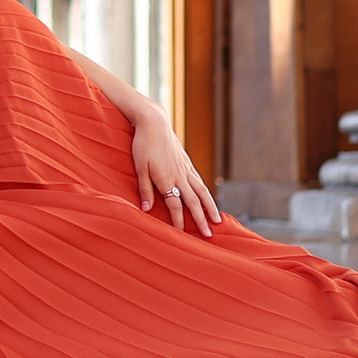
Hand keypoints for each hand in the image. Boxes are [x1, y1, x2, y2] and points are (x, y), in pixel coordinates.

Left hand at [131, 111, 218, 236]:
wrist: (154, 123)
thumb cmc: (143, 145)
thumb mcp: (139, 168)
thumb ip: (145, 190)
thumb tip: (146, 210)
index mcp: (166, 179)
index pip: (175, 205)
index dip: (179, 221)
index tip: (182, 235)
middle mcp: (180, 176)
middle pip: (193, 202)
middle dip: (201, 219)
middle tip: (209, 235)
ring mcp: (186, 169)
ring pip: (201, 191)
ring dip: (210, 207)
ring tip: (217, 220)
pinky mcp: (187, 163)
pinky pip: (199, 181)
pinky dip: (206, 192)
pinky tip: (208, 199)